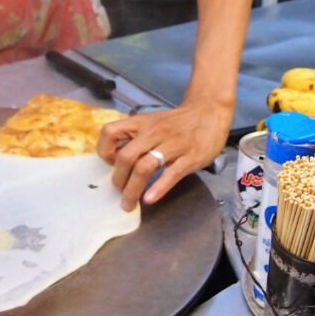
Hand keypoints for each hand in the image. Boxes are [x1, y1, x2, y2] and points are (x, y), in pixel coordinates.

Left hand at [98, 100, 231, 209]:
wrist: (209, 112)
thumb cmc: (178, 122)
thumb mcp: (153, 122)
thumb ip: (135, 137)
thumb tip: (115, 159)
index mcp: (142, 123)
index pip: (110, 132)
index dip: (105, 151)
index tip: (110, 164)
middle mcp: (154, 132)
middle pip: (126, 156)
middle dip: (118, 179)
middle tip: (118, 192)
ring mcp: (173, 144)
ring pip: (145, 167)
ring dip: (132, 189)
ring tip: (129, 203)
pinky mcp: (190, 157)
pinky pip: (171, 174)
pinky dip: (158, 188)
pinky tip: (150, 199)